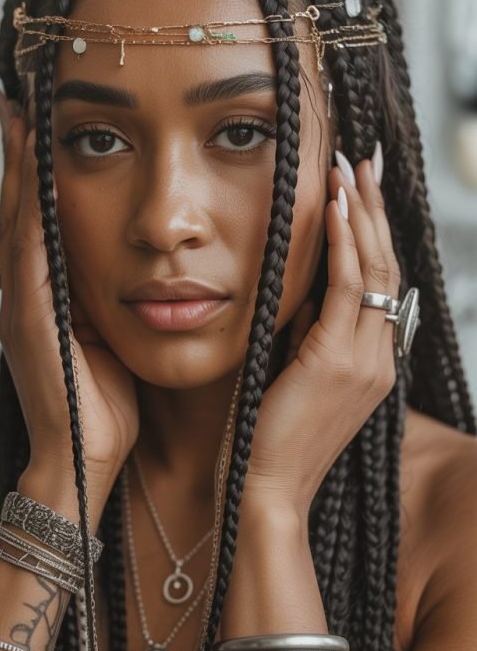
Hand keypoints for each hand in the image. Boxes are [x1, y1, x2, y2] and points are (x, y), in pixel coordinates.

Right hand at [0, 91, 138, 518]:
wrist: (82, 462)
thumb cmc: (104, 410)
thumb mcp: (108, 345)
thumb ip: (104, 306)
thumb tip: (126, 274)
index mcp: (44, 300)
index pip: (38, 220)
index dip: (34, 172)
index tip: (38, 123)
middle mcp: (24, 294)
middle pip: (17, 207)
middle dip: (17, 152)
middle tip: (15, 97)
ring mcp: (21, 305)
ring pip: (17, 218)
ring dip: (18, 164)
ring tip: (19, 112)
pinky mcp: (29, 319)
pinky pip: (30, 249)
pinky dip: (30, 206)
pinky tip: (37, 168)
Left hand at [242, 148, 398, 519]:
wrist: (265, 490)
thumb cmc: (269, 437)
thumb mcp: (296, 374)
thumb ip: (308, 333)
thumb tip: (303, 289)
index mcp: (372, 362)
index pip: (380, 282)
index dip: (373, 232)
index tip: (361, 188)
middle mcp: (379, 358)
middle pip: (385, 266)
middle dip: (373, 209)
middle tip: (362, 160)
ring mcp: (365, 361)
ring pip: (372, 269)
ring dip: (360, 213)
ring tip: (348, 167)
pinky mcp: (337, 361)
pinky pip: (347, 288)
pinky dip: (343, 244)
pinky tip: (335, 207)